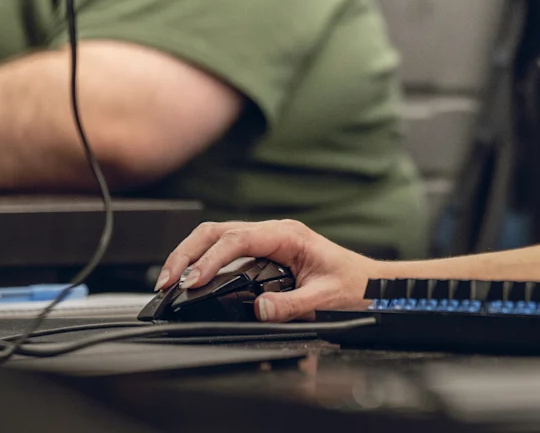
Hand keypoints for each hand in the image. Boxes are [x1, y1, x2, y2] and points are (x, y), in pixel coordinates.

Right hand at [155, 218, 376, 321]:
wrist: (373, 285)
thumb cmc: (355, 286)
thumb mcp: (326, 298)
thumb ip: (292, 305)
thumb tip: (259, 309)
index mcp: (289, 235)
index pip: (237, 240)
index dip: (210, 259)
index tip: (191, 281)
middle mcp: (275, 233)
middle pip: (217, 231)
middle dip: (187, 254)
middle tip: (166, 282)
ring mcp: (268, 240)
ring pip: (217, 237)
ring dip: (190, 256)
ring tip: (169, 282)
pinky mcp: (265, 252)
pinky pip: (226, 249)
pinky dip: (204, 260)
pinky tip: (192, 278)